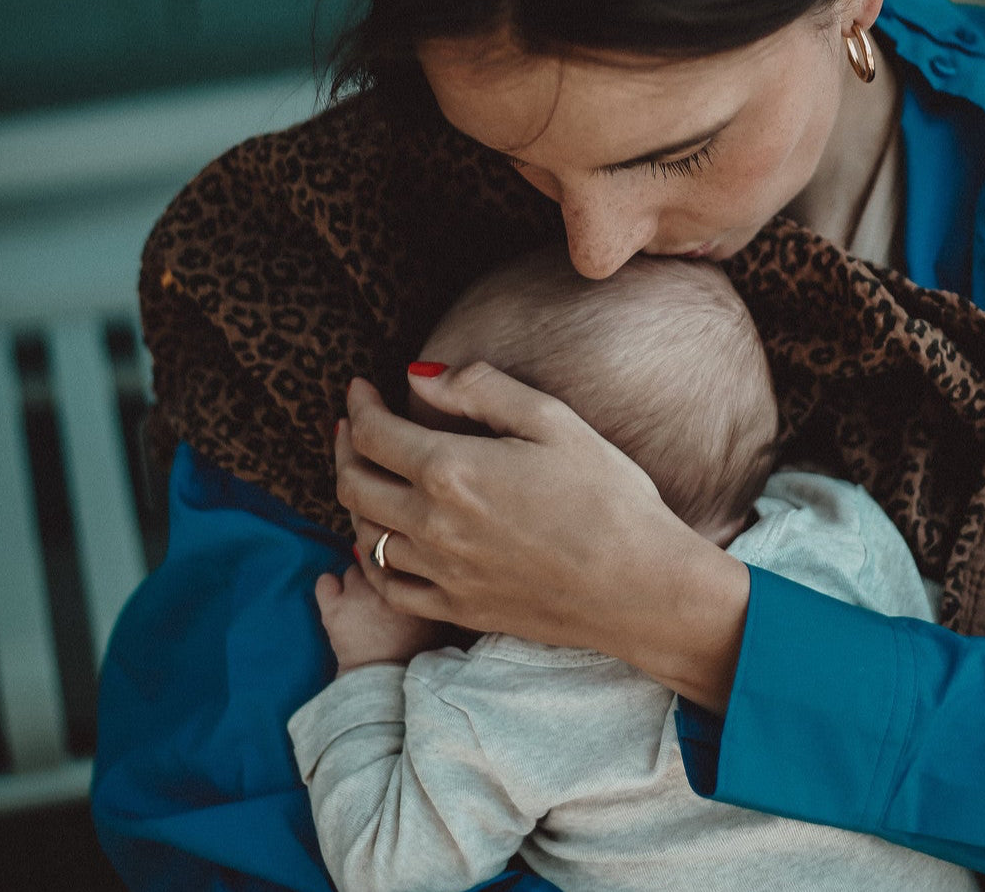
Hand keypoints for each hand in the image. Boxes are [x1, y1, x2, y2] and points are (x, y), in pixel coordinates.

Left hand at [315, 565, 448, 673]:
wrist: (384, 684)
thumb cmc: (415, 654)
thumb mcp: (438, 620)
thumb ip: (436, 593)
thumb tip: (434, 576)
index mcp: (414, 583)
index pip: (403, 554)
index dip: (400, 563)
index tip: (399, 573)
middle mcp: (386, 582)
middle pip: (378, 559)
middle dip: (379, 570)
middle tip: (380, 588)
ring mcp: (357, 594)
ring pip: (353, 568)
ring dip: (356, 581)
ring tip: (360, 599)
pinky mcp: (333, 609)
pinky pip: (325, 581)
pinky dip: (329, 586)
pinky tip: (336, 597)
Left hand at [335, 365, 750, 710]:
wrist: (639, 586)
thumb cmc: (607, 496)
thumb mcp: (552, 420)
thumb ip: (481, 389)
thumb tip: (420, 375)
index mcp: (451, 470)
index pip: (374, 434)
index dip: (359, 406)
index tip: (361, 388)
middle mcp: (432, 525)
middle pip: (354, 485)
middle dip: (345, 447)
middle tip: (352, 425)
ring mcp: (441, 573)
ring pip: (364, 536)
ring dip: (356, 500)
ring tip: (369, 475)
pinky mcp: (457, 609)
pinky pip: (389, 588)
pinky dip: (372, 562)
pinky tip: (383, 543)